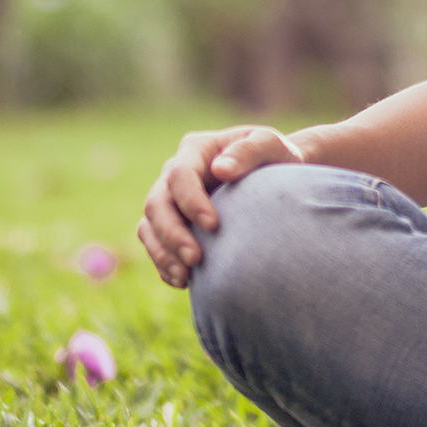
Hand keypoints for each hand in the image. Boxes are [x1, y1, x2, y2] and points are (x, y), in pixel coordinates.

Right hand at [137, 126, 304, 287]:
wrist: (277, 175)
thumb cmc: (275, 156)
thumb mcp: (270, 144)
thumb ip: (249, 151)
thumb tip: (221, 169)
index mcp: (196, 149)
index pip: (180, 174)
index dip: (191, 201)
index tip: (213, 226)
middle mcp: (175, 174)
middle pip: (156, 204)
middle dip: (171, 233)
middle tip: (195, 259)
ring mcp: (170, 200)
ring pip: (149, 227)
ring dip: (163, 254)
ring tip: (185, 277)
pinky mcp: (172, 224)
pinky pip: (156, 246)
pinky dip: (165, 264)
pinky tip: (184, 282)